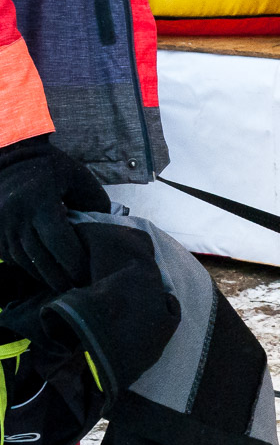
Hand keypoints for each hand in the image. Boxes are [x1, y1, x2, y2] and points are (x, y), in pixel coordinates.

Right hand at [0, 138, 108, 290]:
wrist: (14, 156)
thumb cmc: (55, 169)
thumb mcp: (81, 181)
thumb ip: (94, 207)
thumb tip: (103, 236)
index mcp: (40, 202)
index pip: (59, 242)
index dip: (74, 262)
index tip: (88, 274)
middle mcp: (16, 214)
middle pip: (40, 257)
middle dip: (60, 276)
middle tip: (78, 288)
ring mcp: (2, 222)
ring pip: (23, 260)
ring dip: (43, 276)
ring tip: (63, 285)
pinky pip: (10, 256)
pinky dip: (27, 267)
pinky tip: (44, 272)